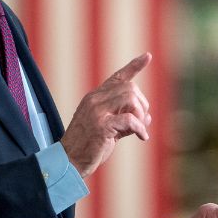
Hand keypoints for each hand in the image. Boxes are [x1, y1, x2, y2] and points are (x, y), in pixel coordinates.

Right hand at [61, 53, 151, 178]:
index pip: (117, 77)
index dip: (134, 66)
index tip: (147, 56)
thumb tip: (148, 117)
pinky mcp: (102, 125)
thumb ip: (126, 120)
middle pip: (130, 88)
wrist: (69, 162)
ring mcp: (97, 111)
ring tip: (138, 130)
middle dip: (142, 104)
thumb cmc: (89, 146)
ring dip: (140, 115)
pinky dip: (140, 128)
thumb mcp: (109, 129)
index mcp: (95, 98)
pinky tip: (142, 137)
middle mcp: (95, 100)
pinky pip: (130, 120)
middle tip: (141, 122)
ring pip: (130, 99)